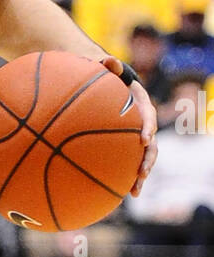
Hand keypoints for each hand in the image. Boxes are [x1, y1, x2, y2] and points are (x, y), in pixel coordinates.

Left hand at [101, 56, 157, 195]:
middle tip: (142, 172)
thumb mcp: (106, 70)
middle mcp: (142, 123)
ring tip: (134, 191)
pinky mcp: (127, 147)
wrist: (106, 87)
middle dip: (148, 159)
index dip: (148, 128)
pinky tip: (118, 196)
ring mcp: (136, 137)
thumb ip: (108, 67)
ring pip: (144, 158)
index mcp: (140, 105)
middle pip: (151, 144)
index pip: (147, 116)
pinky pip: (129, 164)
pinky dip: (125, 179)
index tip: (143, 139)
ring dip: (141, 175)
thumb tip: (108, 61)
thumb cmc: (104, 78)